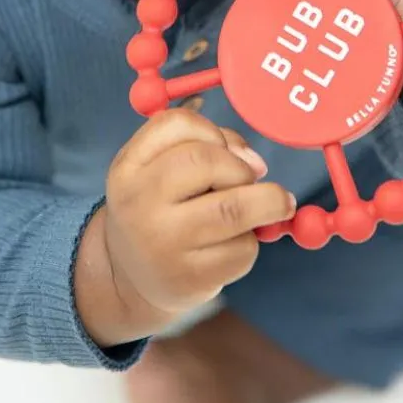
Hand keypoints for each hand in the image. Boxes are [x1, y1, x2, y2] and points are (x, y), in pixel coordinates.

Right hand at [101, 110, 295, 318]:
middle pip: (206, 161)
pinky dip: (251, 240)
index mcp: (128, 166)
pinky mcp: (191, 278)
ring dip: (267, 202)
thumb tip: (254, 160)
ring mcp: (163, 244)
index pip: (176, 124)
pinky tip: (234, 243)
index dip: (214, 130)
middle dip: (242, 167)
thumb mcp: (160, 168)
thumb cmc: (159, 209)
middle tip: (251, 177)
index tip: (227, 148)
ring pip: (234, 208)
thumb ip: (204, 144)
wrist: (131, 279)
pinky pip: (242, 249)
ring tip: (274, 204)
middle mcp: (139, 202)